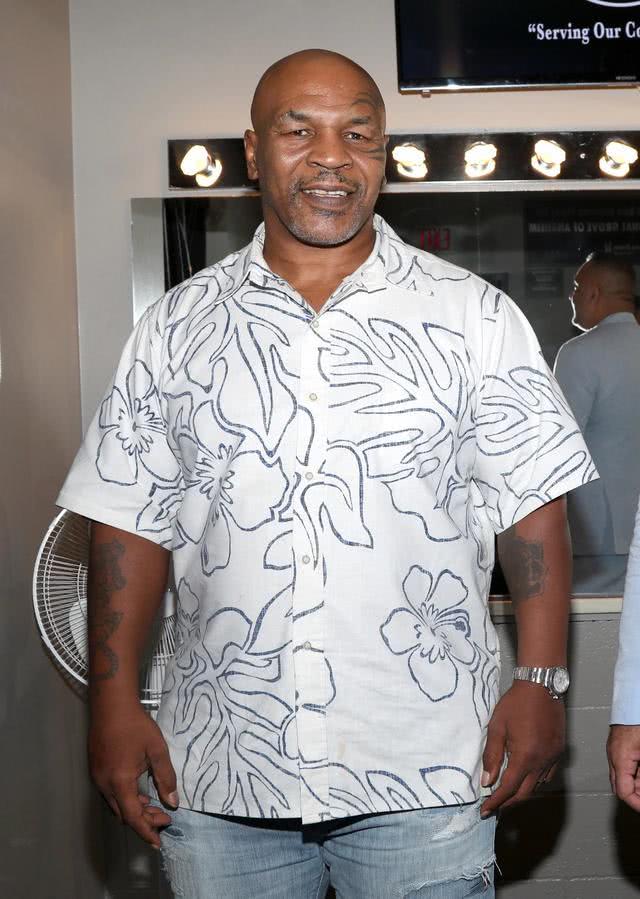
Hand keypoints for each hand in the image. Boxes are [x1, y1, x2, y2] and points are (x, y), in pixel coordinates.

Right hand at [89, 702, 177, 847]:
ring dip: (134, 810)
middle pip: (123, 814)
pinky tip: (138, 791)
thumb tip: (173, 802)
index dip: (146, 831)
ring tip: (153, 806)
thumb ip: (165, 778)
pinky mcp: (95, 769)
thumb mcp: (157, 750)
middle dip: (143, 821)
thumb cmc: (136, 725)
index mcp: (120, 782)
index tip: (158, 841)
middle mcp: (104, 784)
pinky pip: (110, 794)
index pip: (133, 817)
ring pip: (115, 805)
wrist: (111, 704)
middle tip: (164, 818)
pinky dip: (125, 799)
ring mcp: (97, 777)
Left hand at [480, 681, 564, 817]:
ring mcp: (553, 757)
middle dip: (508, 803)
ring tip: (506, 794)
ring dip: (522, 793)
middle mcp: (542, 761)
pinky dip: (534, 781)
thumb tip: (487, 781)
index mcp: (525, 756)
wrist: (541, 686)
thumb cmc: (515, 704)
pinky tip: (524, 777)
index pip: (509, 788)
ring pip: (537, 785)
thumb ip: (491, 756)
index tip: (485, 811)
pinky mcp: (559, 751)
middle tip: (494, 808)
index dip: (496, 802)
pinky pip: (547, 774)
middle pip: (525, 793)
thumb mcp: (496, 727)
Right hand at [607, 725, 639, 811]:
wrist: (635, 700)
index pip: (623, 792)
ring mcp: (615, 749)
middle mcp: (614, 755)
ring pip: (622, 776)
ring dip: (636, 783)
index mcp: (620, 758)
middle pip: (620, 786)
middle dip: (635, 795)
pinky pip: (624, 765)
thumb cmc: (639, 720)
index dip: (636, 804)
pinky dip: (635, 773)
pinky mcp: (619, 744)